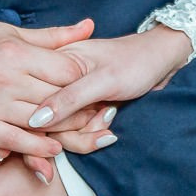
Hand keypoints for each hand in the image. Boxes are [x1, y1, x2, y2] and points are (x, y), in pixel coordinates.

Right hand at [0, 19, 92, 156]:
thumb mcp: (10, 33)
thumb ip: (52, 36)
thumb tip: (89, 25)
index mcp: (14, 52)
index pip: (64, 69)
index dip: (84, 78)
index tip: (97, 85)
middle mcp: (2, 78)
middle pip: (56, 97)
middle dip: (81, 107)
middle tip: (102, 115)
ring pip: (38, 121)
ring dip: (64, 129)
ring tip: (86, 133)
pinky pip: (14, 141)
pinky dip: (37, 148)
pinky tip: (54, 148)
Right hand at [28, 26, 189, 130]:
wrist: (161, 61)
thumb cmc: (135, 61)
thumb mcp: (104, 80)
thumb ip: (69, 98)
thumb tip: (36, 121)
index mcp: (54, 63)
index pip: (35, 102)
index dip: (48, 124)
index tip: (78, 125)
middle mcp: (56, 81)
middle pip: (46, 122)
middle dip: (76, 132)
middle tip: (106, 116)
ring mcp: (69, 96)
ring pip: (62, 132)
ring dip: (87, 133)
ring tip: (111, 118)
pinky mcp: (81, 109)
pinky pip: (76, 132)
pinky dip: (93, 134)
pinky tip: (110, 125)